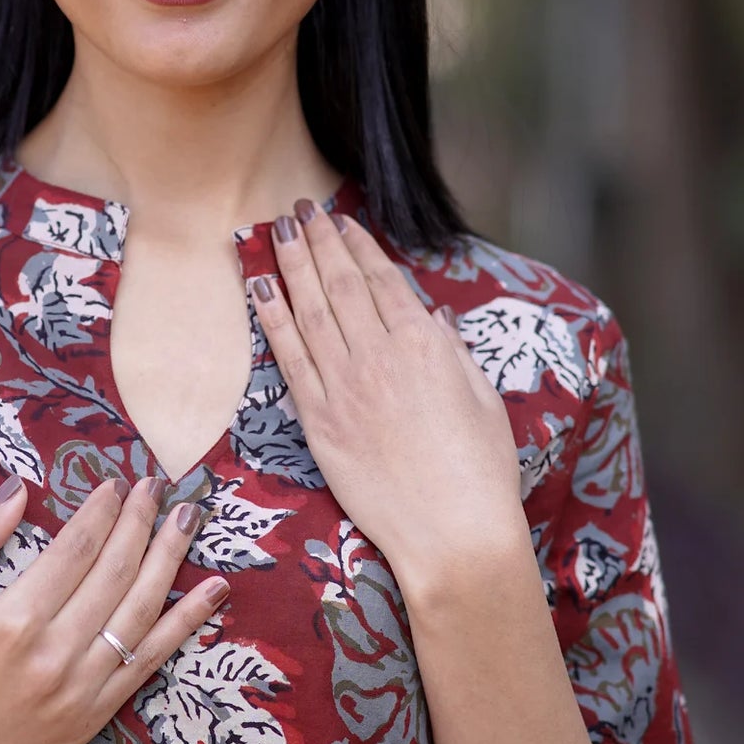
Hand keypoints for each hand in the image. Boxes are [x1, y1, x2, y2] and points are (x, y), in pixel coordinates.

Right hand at [0, 472, 225, 743]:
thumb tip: (16, 491)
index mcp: (11, 622)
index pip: (75, 550)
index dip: (100, 512)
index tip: (113, 483)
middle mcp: (55, 655)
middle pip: (115, 573)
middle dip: (141, 521)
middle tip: (157, 486)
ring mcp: (81, 691)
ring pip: (142, 612)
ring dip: (170, 559)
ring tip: (191, 518)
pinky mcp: (94, 718)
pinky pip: (150, 662)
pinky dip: (184, 624)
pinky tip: (212, 592)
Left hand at [253, 198, 526, 595]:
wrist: (451, 533)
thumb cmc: (480, 472)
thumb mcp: (482, 399)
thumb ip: (453, 351)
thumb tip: (432, 315)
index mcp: (426, 345)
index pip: (382, 280)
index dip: (358, 246)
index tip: (341, 221)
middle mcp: (380, 357)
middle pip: (341, 285)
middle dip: (319, 242)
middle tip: (300, 210)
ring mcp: (344, 388)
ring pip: (310, 312)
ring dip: (291, 267)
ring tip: (276, 232)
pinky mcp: (319, 422)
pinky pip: (289, 359)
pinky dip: (272, 319)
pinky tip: (261, 290)